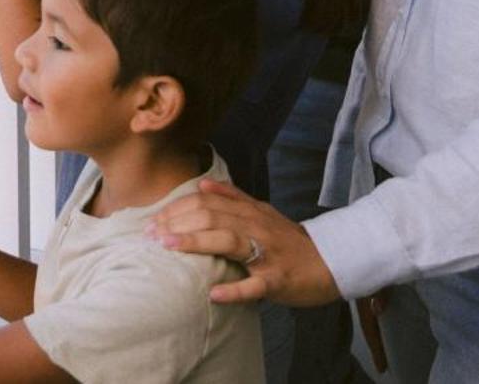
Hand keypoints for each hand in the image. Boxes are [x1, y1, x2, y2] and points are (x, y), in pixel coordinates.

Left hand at [146, 179, 340, 306]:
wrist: (328, 262)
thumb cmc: (288, 240)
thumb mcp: (262, 212)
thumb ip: (234, 197)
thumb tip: (203, 184)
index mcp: (249, 213)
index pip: (205, 203)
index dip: (176, 210)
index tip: (152, 220)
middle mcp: (255, 228)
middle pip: (211, 217)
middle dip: (177, 224)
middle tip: (149, 234)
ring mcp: (266, 254)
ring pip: (229, 242)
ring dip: (196, 243)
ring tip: (169, 247)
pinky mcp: (277, 280)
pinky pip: (254, 285)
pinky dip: (234, 290)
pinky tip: (214, 294)